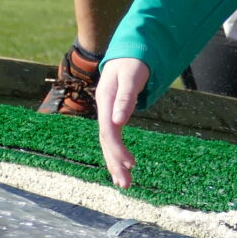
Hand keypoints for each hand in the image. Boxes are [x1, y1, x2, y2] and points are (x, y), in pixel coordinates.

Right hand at [95, 57, 150, 188]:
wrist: (127, 53)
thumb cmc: (132, 63)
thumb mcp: (131, 76)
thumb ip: (126, 97)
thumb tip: (119, 121)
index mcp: (106, 101)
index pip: (108, 131)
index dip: (117, 149)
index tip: (131, 164)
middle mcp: (104, 110)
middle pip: (106, 141)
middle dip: (115, 163)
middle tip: (126, 184)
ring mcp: (107, 114)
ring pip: (108, 143)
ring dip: (115, 163)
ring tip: (124, 183)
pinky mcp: (113, 116)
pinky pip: (112, 138)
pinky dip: (116, 153)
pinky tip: (121, 166)